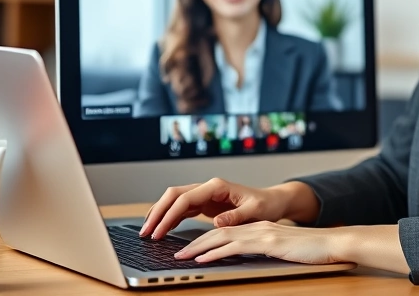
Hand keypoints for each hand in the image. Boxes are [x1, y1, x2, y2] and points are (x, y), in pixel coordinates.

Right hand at [139, 178, 291, 238]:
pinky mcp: (205, 203)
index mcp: (217, 186)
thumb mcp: (255, 211)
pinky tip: (162, 229)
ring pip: (175, 201)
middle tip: (145, 232)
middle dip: (157, 212)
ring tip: (148, 232)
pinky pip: (182, 209)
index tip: (159, 231)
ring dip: (160, 215)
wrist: (272, 201)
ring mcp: (205, 194)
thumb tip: (217, 222)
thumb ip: (236, 216)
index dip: (169, 215)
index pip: (185, 198)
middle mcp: (208, 187)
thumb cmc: (266, 205)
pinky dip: (170, 218)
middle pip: (174, 195)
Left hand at [175, 221, 348, 265]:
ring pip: (221, 237)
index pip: (225, 232)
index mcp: (259, 229)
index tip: (187, 249)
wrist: (334, 243)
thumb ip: (264, 250)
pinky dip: (216, 252)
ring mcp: (262, 233)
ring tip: (181, 256)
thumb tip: (246, 259)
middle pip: (217, 232)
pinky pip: (235, 247)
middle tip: (176, 252)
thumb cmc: (312, 250)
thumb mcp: (282, 249)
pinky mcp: (267, 242)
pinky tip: (204, 258)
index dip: (203, 240)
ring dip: (198, 247)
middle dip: (194, 242)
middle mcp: (257, 228)